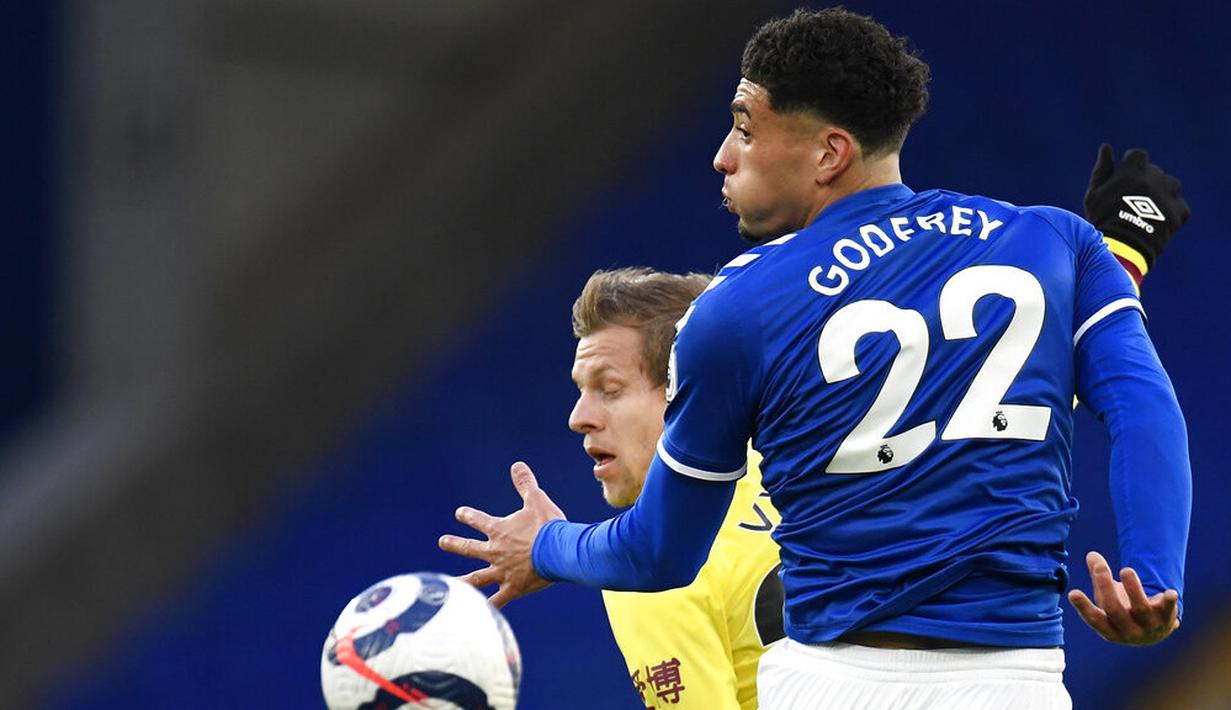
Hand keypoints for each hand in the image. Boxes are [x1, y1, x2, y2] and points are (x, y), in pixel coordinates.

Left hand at [438, 461, 565, 607]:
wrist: (559, 551)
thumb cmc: (548, 526)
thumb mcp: (536, 500)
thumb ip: (525, 484)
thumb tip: (516, 465)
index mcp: (500, 531)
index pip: (479, 521)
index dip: (468, 516)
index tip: (459, 513)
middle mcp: (496, 552)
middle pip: (470, 549)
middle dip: (455, 544)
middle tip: (443, 541)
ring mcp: (502, 572)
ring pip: (477, 578)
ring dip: (462, 581)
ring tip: (448, 584)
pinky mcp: (513, 588)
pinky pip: (497, 601)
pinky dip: (487, 608)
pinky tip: (477, 614)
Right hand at [1067, 551, 1179, 645]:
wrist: (1153, 631)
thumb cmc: (1123, 611)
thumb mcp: (1109, 598)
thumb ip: (1099, 578)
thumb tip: (1092, 555)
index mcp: (1110, 630)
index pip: (1095, 620)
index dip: (1083, 607)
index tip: (1073, 593)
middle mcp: (1128, 633)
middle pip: (1114, 610)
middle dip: (1105, 586)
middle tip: (1100, 566)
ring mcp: (1148, 628)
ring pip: (1139, 608)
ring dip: (1133, 588)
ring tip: (1126, 570)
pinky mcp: (1166, 620)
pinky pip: (1167, 610)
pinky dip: (1169, 602)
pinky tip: (1170, 592)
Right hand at [1083, 144, 1189, 268]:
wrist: (1123, 246)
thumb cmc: (1103, 218)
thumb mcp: (1094, 193)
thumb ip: (1102, 169)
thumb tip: (1106, 147)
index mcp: (1134, 169)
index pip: (1137, 155)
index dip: (1130, 167)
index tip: (1124, 180)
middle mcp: (1156, 176)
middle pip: (1153, 173)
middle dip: (1146, 183)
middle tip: (1133, 202)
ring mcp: (1170, 193)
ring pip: (1170, 187)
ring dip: (1161, 195)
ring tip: (1147, 213)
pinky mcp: (1180, 210)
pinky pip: (1178, 207)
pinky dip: (1170, 213)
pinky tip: (1156, 224)